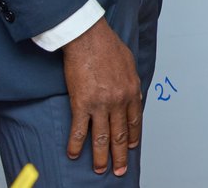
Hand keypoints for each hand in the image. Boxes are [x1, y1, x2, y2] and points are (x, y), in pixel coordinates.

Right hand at [62, 17, 141, 175]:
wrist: (88, 37)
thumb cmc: (107, 46)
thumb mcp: (129, 63)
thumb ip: (131, 81)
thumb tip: (132, 93)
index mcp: (131, 90)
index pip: (135, 120)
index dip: (133, 136)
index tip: (131, 147)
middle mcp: (118, 100)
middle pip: (120, 133)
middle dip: (119, 154)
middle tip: (119, 169)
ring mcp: (100, 104)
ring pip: (101, 137)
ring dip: (99, 156)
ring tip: (99, 169)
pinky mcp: (81, 103)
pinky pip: (78, 130)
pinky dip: (75, 144)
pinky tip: (73, 154)